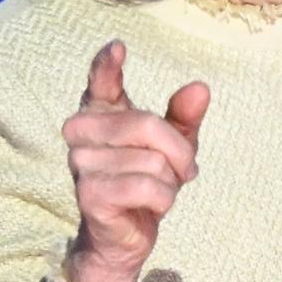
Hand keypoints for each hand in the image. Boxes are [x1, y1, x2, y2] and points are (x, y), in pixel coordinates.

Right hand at [60, 40, 209, 281]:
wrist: (125, 234)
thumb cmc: (147, 179)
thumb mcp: (174, 145)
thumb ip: (184, 116)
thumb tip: (200, 88)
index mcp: (100, 111)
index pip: (101, 81)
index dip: (108, 64)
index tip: (118, 47)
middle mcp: (82, 131)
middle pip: (149, 125)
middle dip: (178, 152)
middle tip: (182, 170)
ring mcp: (81, 162)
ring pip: (153, 160)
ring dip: (169, 181)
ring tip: (158, 189)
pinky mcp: (90, 193)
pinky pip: (147, 187)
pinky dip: (163, 198)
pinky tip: (151, 205)